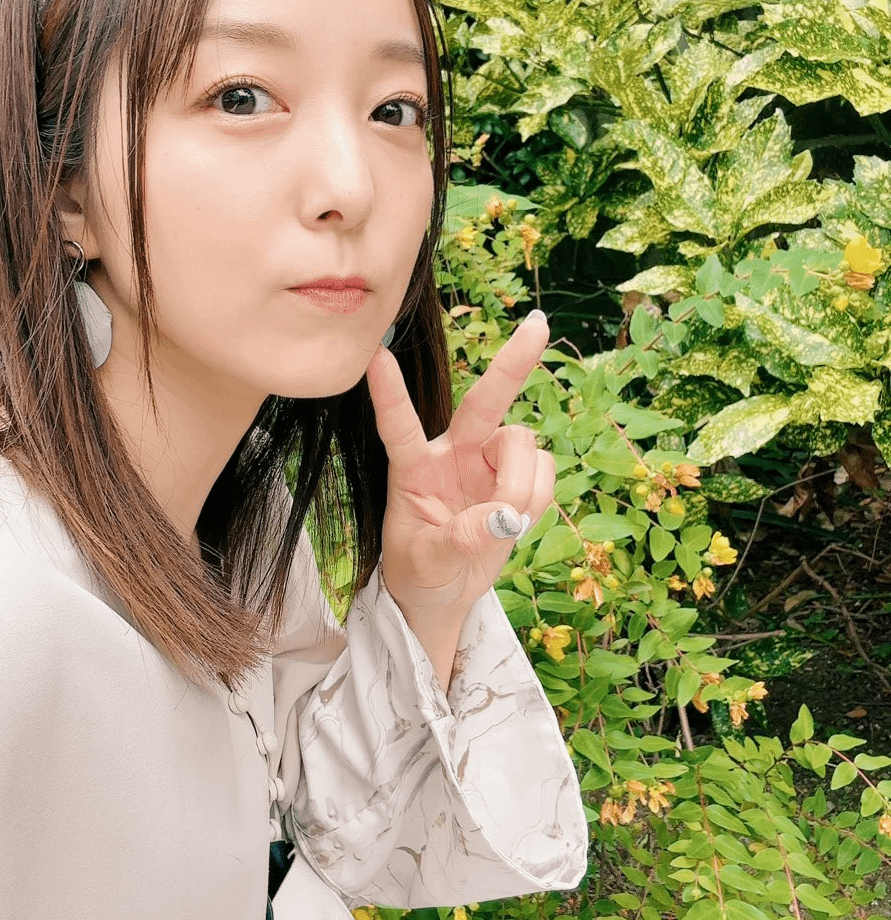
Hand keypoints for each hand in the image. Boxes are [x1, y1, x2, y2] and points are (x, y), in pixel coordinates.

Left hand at [365, 311, 555, 630]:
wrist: (444, 593)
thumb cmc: (420, 570)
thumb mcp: (427, 562)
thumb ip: (459, 541)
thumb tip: (502, 519)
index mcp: (413, 468)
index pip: (399, 427)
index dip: (390, 394)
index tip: (375, 355)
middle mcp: (453, 452)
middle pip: (484, 402)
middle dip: (512, 364)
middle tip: (538, 326)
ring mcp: (488, 461)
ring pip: (521, 445)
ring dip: (521, 485)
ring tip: (506, 525)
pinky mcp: (517, 476)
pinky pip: (543, 472)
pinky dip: (537, 498)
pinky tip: (516, 523)